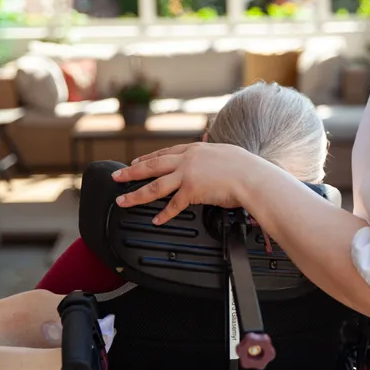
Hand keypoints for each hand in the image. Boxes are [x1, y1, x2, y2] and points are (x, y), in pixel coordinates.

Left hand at [111, 142, 255, 224]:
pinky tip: (156, 220)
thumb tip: (212, 163)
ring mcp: (187, 175)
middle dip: (131, 172)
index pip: (165, 153)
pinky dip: (164, 214)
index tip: (136, 162)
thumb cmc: (246, 167)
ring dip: (136, 195)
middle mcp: (187, 160)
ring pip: (155, 186)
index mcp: (195, 149)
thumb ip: (212, 158)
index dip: (148, 158)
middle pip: (152, 166)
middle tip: (117, 177)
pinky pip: (174, 205)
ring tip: (123, 201)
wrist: (252, 177)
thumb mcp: (226, 154)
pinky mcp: (191, 191)